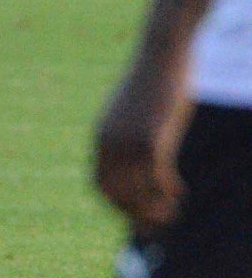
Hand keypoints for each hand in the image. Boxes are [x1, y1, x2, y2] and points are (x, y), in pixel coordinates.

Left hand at [93, 65, 189, 233]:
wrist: (161, 52)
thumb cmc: (155, 83)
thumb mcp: (139, 114)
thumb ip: (137, 137)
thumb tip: (146, 160)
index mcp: (101, 137)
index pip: (100, 184)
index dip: (117, 206)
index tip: (137, 217)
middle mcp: (108, 141)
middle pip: (115, 193)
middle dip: (136, 215)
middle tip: (159, 226)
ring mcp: (128, 139)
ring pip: (136, 189)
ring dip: (154, 208)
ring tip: (172, 212)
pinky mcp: (150, 135)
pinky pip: (154, 175)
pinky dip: (165, 189)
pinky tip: (178, 190)